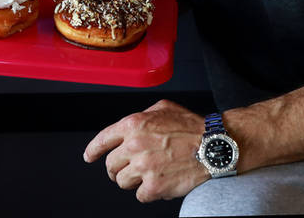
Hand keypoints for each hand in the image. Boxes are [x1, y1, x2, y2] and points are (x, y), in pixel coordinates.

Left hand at [83, 99, 207, 202]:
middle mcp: (134, 145)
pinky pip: (140, 195)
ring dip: (133, 180)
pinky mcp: (154, 186)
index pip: (103, 139)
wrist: (213, 146)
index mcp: (133, 124)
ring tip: (148, 174)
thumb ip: (142, 115)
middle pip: (110, 165)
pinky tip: (160, 183)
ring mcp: (143, 167)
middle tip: (128, 169)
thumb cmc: (192, 126)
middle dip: (117, 168)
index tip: (89, 157)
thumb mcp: (163, 108)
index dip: (93, 150)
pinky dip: (148, 192)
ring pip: (122, 182)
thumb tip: (132, 126)